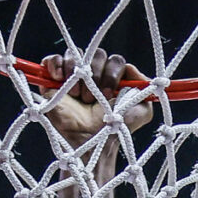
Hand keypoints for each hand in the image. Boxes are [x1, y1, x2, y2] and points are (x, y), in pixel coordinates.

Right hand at [36, 49, 154, 146]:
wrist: (91, 143)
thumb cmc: (116, 130)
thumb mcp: (142, 111)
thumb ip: (145, 86)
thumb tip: (131, 67)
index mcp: (112, 78)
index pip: (114, 60)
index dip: (112, 73)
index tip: (108, 94)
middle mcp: (93, 75)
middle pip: (96, 54)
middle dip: (96, 76)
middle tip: (92, 99)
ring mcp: (72, 77)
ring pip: (75, 54)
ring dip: (77, 73)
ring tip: (77, 95)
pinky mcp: (53, 81)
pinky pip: (52, 59)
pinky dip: (56, 64)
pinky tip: (60, 79)